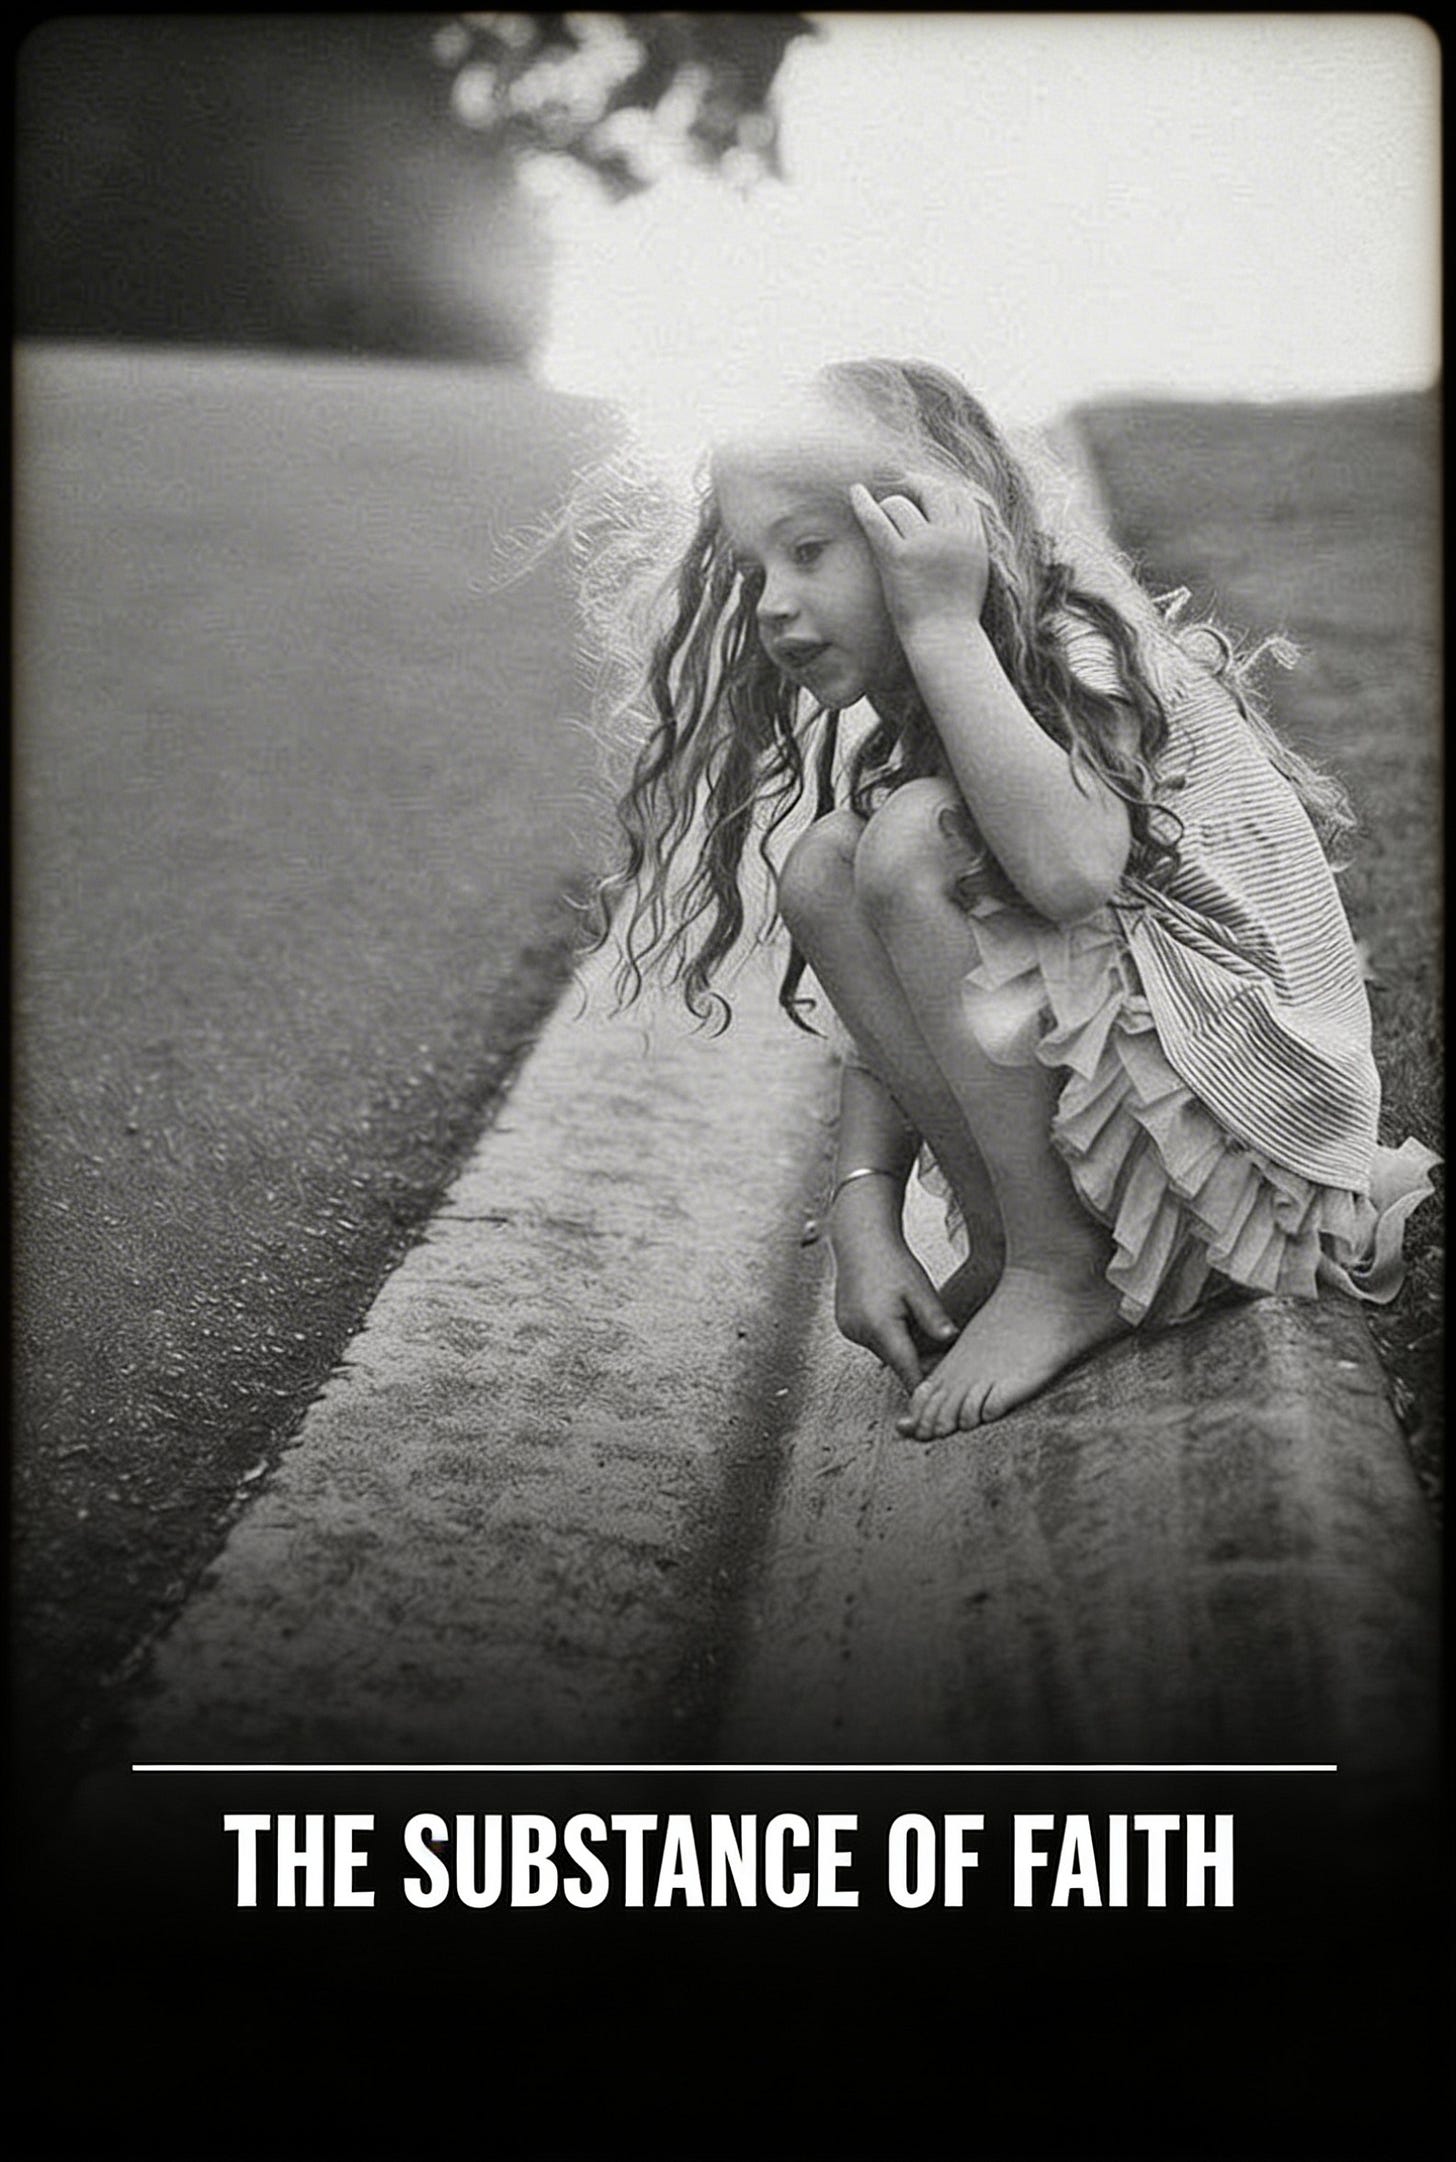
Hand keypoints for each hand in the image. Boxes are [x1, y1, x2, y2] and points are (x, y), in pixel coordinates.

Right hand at [832, 1213, 959, 1392]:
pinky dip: (888, 1337)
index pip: (906, 1370)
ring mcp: (850, 1330)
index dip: (923, 1386)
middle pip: (896, 1362)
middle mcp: (860, 1333)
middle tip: (940, 1350)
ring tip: (916, 1323)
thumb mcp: (920, 1288)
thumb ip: (934, 1318)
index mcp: (880, 1327)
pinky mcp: (846, 1325)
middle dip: (916, 1361)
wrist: (860, 1237)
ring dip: (902, 1347)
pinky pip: (873, 1341)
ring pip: (885, 1352)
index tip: (937, 1400)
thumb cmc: (892, 1260)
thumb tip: (951, 1340)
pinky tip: (898, 1316)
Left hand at [849, 474, 990, 637]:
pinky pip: (876, 519)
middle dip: (914, 486)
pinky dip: (863, 503)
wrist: (945, 639)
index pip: (957, 495)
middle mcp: (951, 534)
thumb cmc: (957, 610)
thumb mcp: (974, 568)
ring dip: (889, 507)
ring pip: (900, 503)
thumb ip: (967, 539)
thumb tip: (951, 517)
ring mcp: (924, 544)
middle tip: (900, 487)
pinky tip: (855, 492)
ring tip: (884, 520)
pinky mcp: (898, 557)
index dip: (938, 490)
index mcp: (973, 536)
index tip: (924, 492)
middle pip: (930, 490)